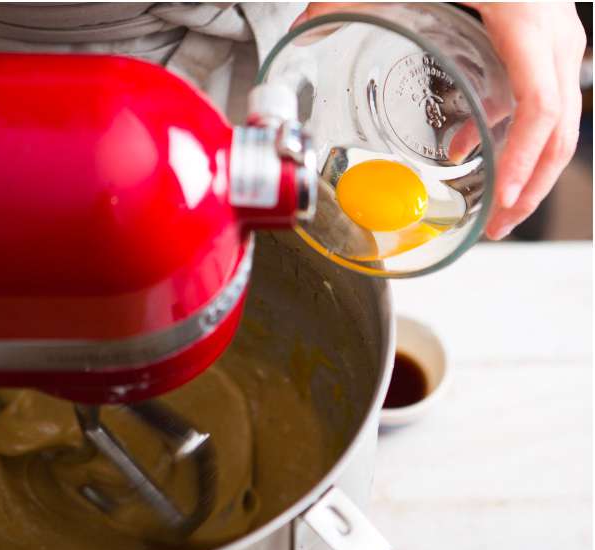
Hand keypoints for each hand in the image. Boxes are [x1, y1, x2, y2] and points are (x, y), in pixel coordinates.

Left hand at [297, 3, 584, 238]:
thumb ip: (335, 5)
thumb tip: (293, 39)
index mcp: (520, 4)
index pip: (542, 100)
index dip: (525, 160)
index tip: (501, 201)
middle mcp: (547, 10)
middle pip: (562, 112)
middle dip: (533, 176)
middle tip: (499, 223)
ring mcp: (548, 12)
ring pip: (558, 98)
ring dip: (524, 155)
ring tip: (489, 201)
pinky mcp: (534, 15)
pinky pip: (538, 78)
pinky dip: (511, 119)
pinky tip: (465, 146)